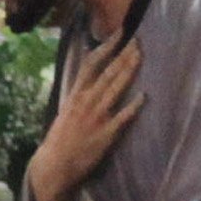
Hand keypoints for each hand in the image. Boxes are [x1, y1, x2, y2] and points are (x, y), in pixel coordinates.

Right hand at [28, 36, 143, 200]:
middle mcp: (86, 101)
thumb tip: (91, 80)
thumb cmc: (60, 140)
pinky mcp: (106, 134)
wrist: (55, 166)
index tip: (118, 33)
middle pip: (108, 72)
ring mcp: (97, 117)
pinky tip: (145, 96)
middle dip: (123, 54)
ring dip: (129, 70)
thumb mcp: (65, 111)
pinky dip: (134, 106)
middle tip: (138, 39)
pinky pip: (123, 117)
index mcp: (75, 95)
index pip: (91, 64)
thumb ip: (79, 96)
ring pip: (116, 88)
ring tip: (140, 55)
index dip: (106, 47)